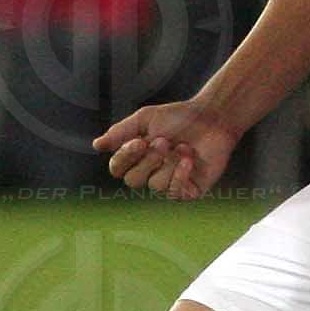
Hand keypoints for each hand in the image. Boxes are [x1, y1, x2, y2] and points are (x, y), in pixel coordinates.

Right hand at [94, 99, 240, 201]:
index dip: (125, 158)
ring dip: (168, 163)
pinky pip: (175, 192)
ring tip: (183, 146)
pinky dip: (180, 175)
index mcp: (137, 157)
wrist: (213, 118)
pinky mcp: (189, 190)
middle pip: (133, 181)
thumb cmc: (180, 117)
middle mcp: (150, 173)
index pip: (117, 169)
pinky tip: (188, 159)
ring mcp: (169, 183)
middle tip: (165, 141)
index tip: (139, 141)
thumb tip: (96, 145)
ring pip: (155, 185)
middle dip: (149, 160)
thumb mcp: (146, 119)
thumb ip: (121, 132)